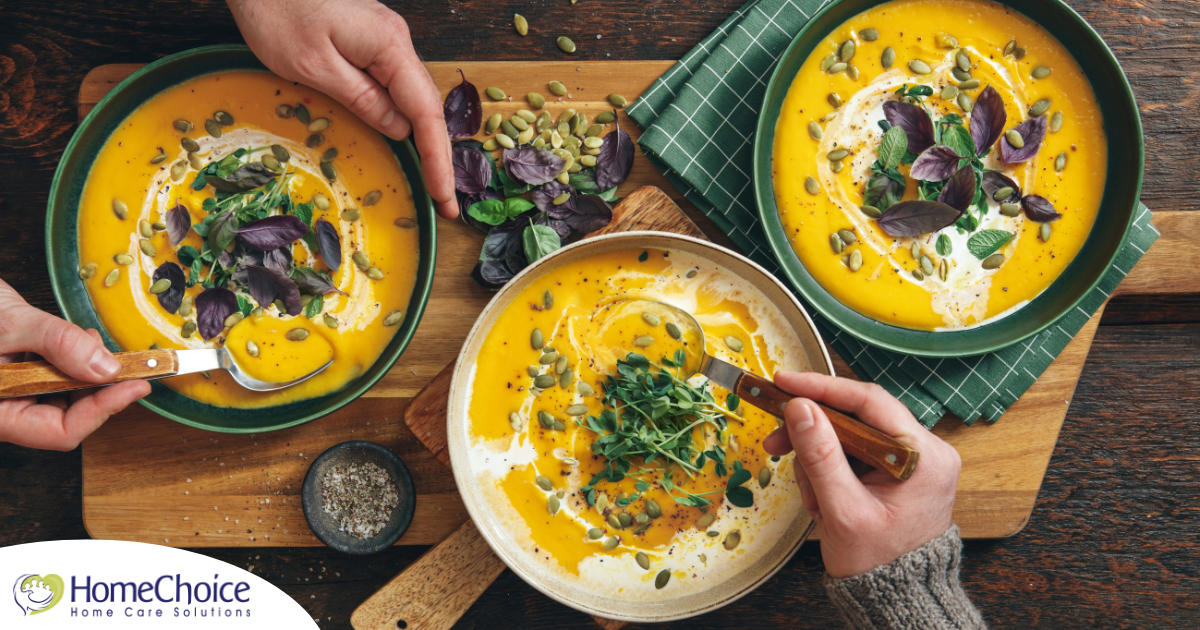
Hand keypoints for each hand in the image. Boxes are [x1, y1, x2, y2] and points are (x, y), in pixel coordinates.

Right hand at [0, 279, 149, 450]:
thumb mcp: (8, 324)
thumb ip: (57, 343)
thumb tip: (104, 367)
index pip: (60, 432)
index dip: (103, 410)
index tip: (137, 385)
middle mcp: (4, 409)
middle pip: (68, 417)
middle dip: (99, 389)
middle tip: (129, 363)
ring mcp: (11, 393)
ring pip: (65, 396)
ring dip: (87, 371)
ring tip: (85, 342)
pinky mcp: (18, 376)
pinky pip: (55, 377)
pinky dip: (73, 359)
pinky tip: (73, 340)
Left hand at [227, 0, 457, 218]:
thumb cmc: (276, 11)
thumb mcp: (314, 67)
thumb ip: (362, 99)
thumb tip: (400, 130)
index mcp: (389, 46)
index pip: (425, 113)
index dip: (438, 159)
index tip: (445, 197)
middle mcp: (396, 40)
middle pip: (427, 106)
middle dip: (438, 157)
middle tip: (444, 202)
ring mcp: (385, 39)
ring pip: (413, 96)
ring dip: (424, 140)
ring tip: (432, 180)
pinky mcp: (369, 40)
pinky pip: (396, 85)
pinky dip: (405, 117)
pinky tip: (407, 141)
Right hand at [763, 372, 960, 577]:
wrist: (895, 595)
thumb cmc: (878, 563)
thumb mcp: (842, 510)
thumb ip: (820, 456)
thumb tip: (800, 408)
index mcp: (924, 456)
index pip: (870, 402)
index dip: (822, 388)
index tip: (785, 383)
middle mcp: (925, 450)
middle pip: (856, 417)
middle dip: (812, 432)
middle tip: (775, 442)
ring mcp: (911, 460)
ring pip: (849, 435)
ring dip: (818, 459)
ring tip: (810, 495)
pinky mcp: (896, 470)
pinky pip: (853, 453)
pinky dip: (829, 469)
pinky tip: (820, 495)